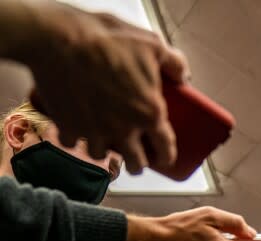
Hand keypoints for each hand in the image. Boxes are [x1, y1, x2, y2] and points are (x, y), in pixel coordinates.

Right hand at [16, 1, 188, 172]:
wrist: (58, 38)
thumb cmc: (108, 39)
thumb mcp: (152, 44)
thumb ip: (174, 63)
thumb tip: (183, 76)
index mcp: (149, 113)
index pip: (166, 148)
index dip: (168, 157)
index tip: (165, 159)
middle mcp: (123, 130)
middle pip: (135, 163)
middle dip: (138, 163)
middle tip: (136, 156)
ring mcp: (94, 131)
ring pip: (101, 156)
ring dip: (104, 150)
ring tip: (104, 141)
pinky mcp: (67, 126)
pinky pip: (71, 143)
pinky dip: (74, 138)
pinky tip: (76, 129)